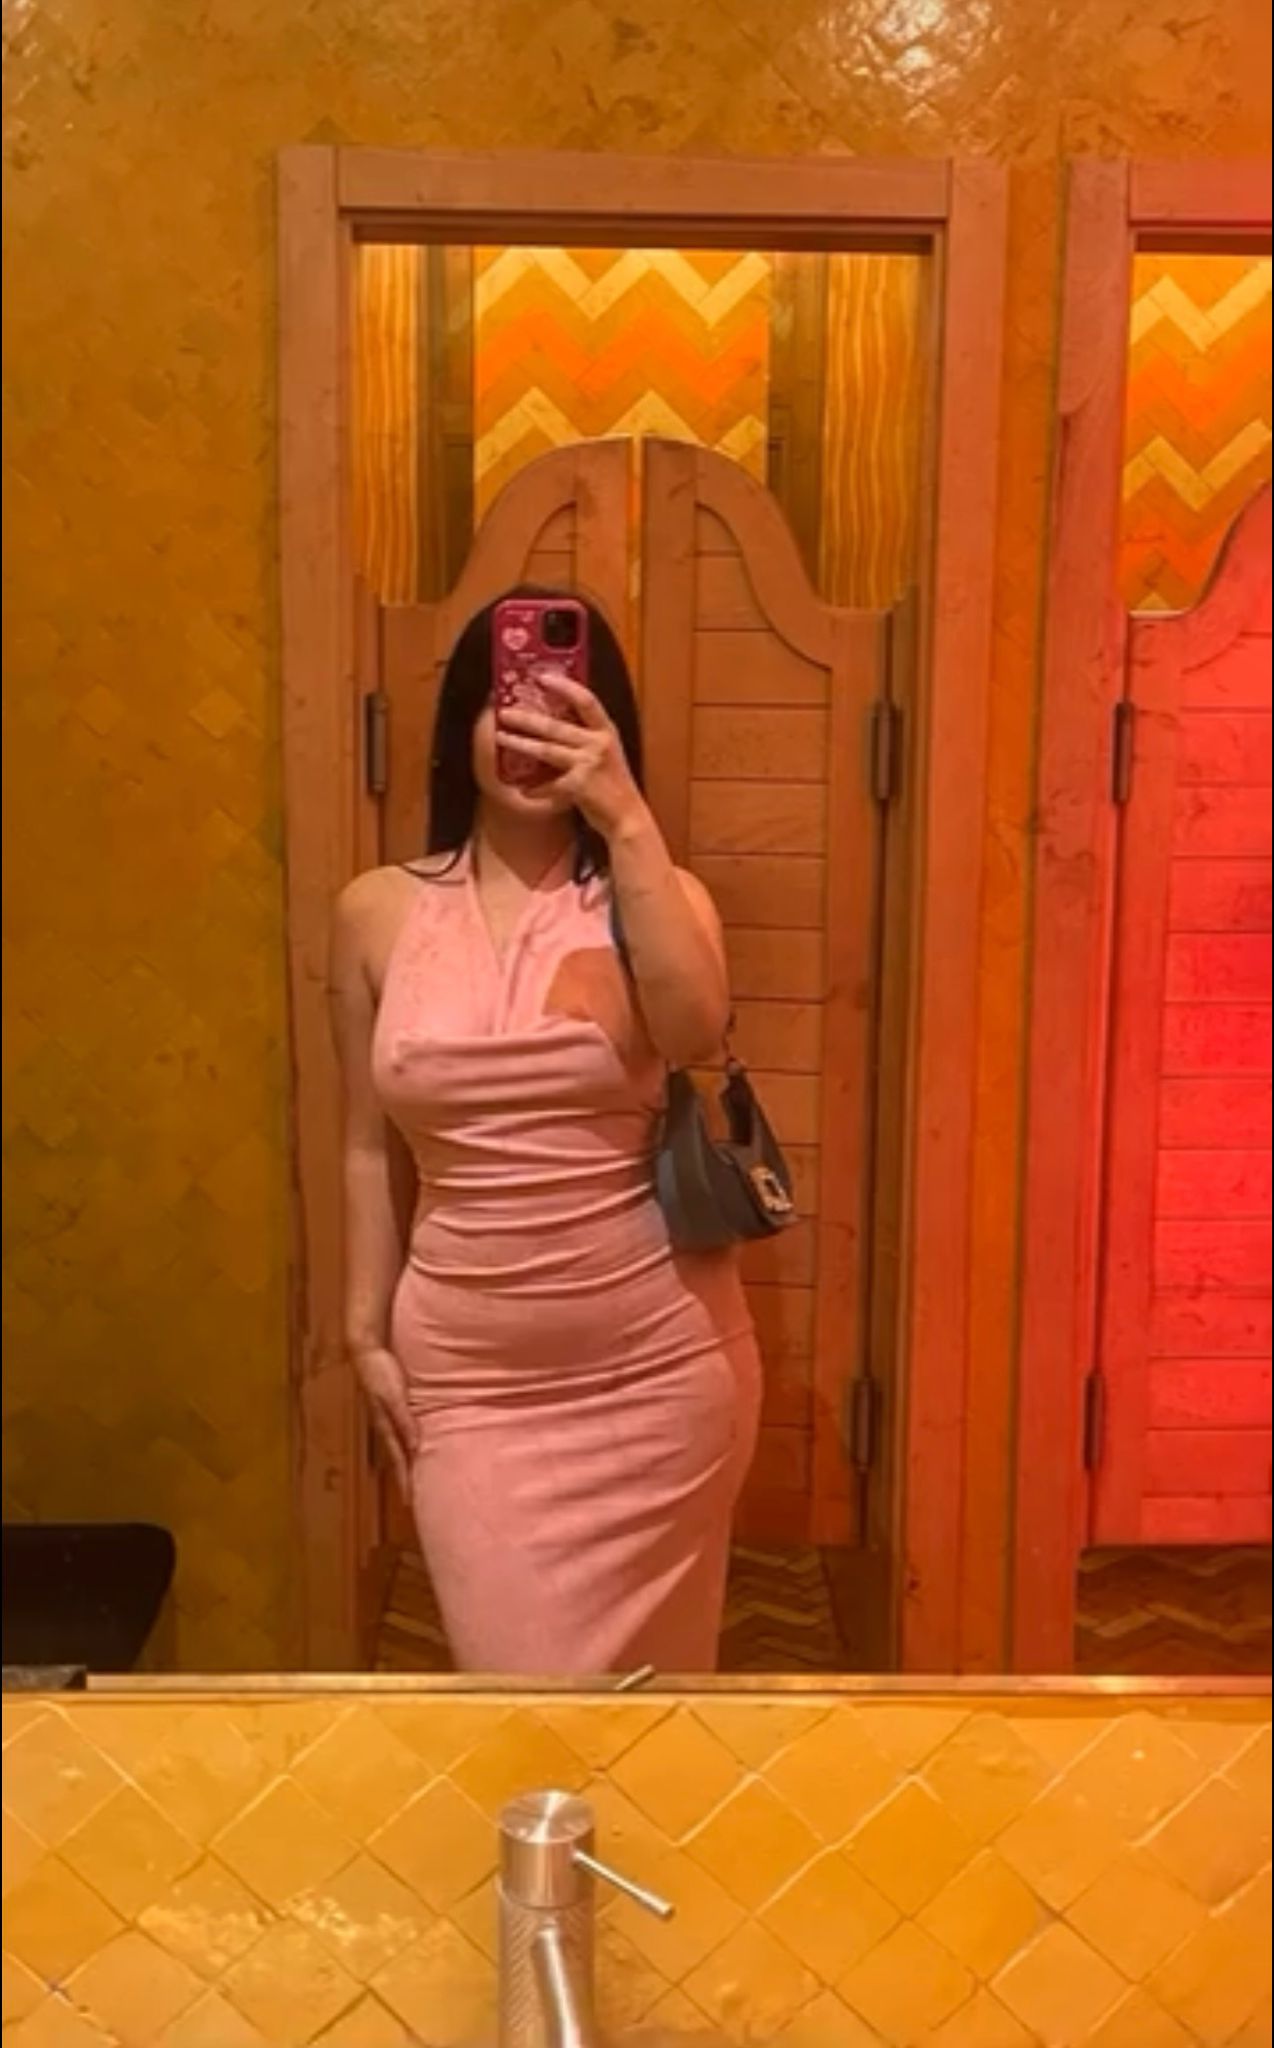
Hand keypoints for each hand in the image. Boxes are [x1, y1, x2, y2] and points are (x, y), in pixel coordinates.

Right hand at [353, 1347, 416, 1501]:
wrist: (366, 1351)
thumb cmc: (380, 1371)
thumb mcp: (394, 1397)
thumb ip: (404, 1420)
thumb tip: (415, 1447)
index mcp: (385, 1425)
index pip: (398, 1459)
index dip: (404, 1480)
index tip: (409, 1502)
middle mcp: (383, 1424)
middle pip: (396, 1457)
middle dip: (402, 1477)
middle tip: (411, 1498)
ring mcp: (384, 1416)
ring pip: (395, 1446)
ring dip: (403, 1463)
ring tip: (410, 1478)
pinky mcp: (386, 1406)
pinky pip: (396, 1432)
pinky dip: (403, 1444)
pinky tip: (409, 1445)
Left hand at [498, 675, 646, 838]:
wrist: (628, 816)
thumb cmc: (614, 784)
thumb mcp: (606, 752)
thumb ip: (587, 737)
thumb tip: (553, 722)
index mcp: (606, 731)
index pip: (586, 700)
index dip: (565, 687)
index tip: (542, 677)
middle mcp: (598, 744)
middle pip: (556, 725)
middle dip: (527, 717)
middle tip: (504, 711)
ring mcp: (589, 764)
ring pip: (547, 750)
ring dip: (521, 743)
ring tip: (501, 737)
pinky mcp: (580, 786)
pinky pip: (550, 784)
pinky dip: (536, 788)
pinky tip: (524, 790)